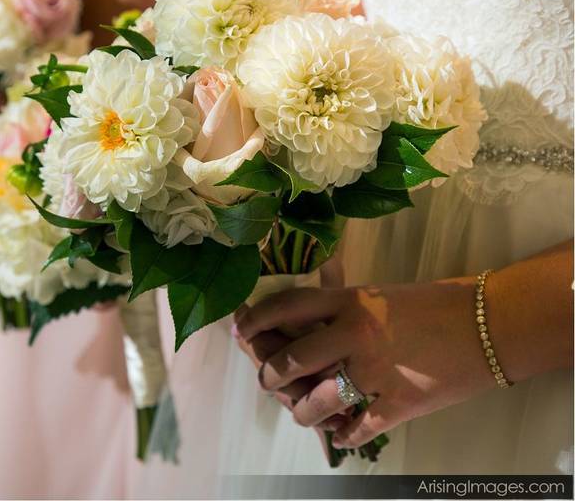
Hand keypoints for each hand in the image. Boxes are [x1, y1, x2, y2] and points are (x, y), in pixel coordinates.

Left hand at [233, 277, 493, 449]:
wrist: (488, 324)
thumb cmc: (434, 303)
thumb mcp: (377, 293)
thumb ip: (339, 306)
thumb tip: (299, 317)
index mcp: (348, 302)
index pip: (285, 308)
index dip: (255, 320)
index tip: (239, 329)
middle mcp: (353, 335)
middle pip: (290, 360)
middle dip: (270, 375)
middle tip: (268, 380)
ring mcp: (374, 373)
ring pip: (315, 402)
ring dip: (301, 411)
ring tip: (302, 411)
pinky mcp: (397, 405)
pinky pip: (357, 429)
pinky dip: (344, 435)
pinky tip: (341, 434)